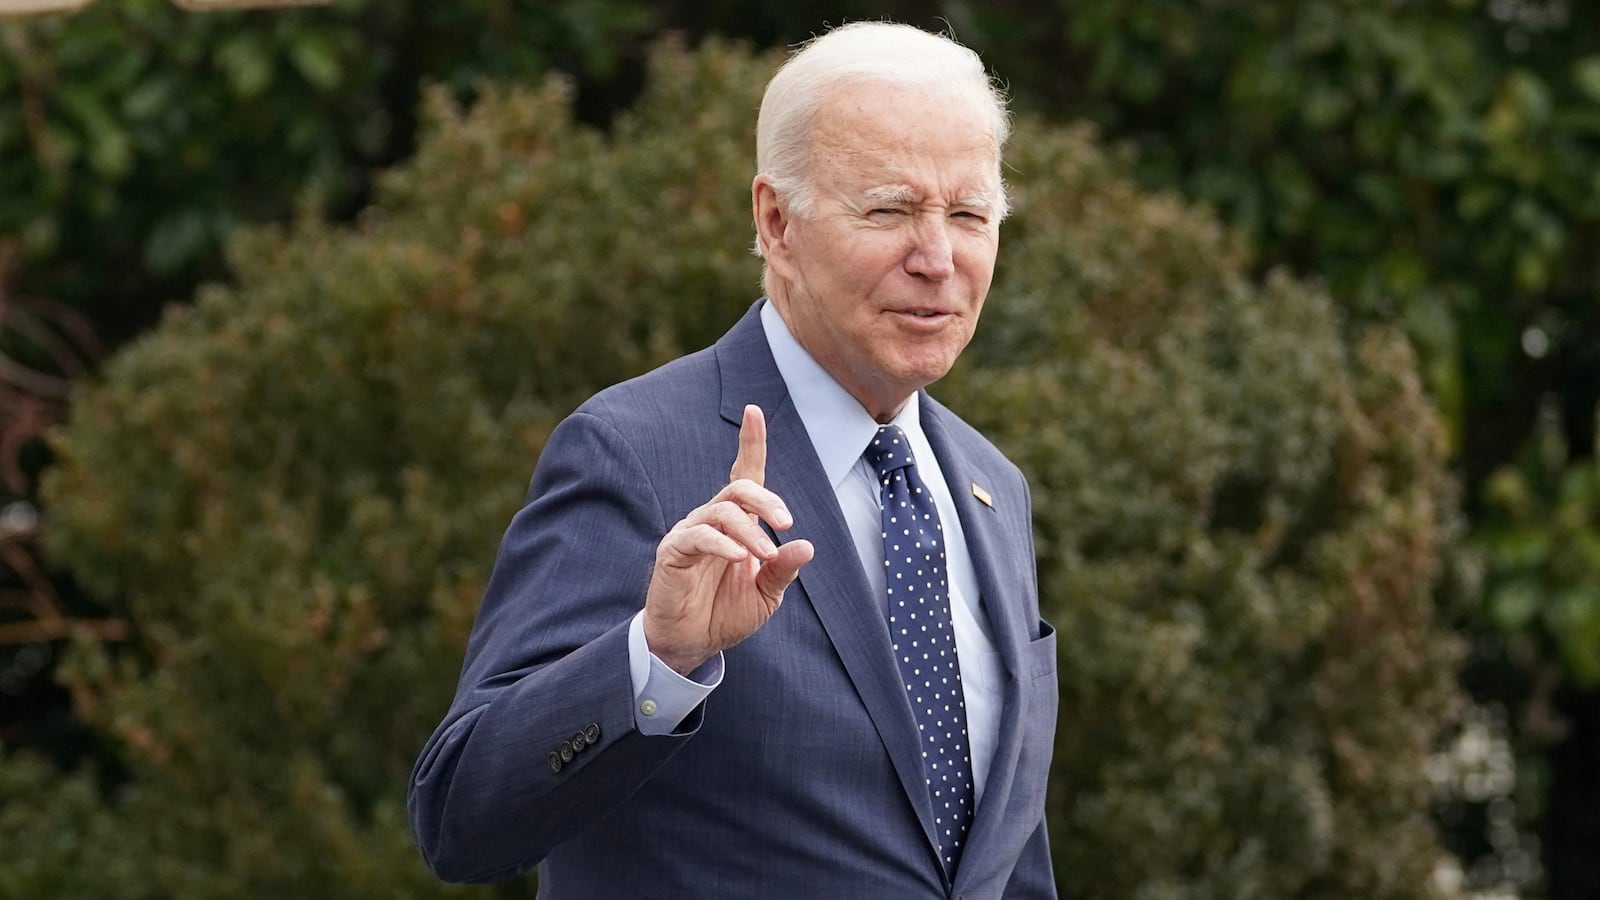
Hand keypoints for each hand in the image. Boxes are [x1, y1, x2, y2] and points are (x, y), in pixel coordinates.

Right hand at [643, 404, 814, 674]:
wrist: (692, 645)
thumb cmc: (726, 614)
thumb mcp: (766, 594)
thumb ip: (783, 569)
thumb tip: (806, 545)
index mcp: (737, 524)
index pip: (744, 475)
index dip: (750, 443)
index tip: (754, 411)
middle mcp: (712, 520)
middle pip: (738, 488)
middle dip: (766, 500)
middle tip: (786, 522)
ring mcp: (690, 533)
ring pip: (722, 511)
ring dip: (750, 530)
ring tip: (764, 554)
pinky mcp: (674, 552)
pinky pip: (698, 536)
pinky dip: (721, 543)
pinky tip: (738, 557)